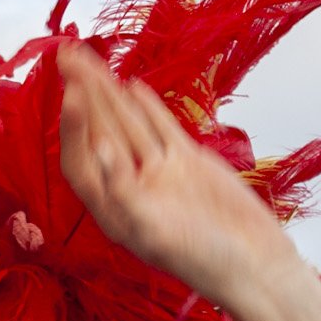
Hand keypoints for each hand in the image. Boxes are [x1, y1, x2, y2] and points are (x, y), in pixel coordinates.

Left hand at [57, 43, 320, 320]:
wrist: (256, 267)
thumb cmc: (204, 261)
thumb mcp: (156, 231)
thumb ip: (124, 191)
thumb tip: (98, 149)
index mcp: (113, 209)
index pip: (83, 160)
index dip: (74, 126)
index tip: (71, 92)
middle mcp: (131, 188)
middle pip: (99, 132)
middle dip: (83, 94)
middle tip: (64, 53)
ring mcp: (160, 174)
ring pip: (128, 124)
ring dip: (108, 91)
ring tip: (88, 57)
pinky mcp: (189, 165)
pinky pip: (161, 130)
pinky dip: (147, 108)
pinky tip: (132, 85)